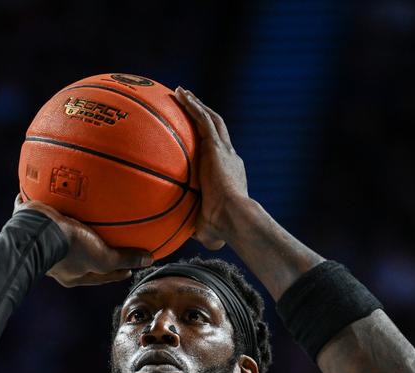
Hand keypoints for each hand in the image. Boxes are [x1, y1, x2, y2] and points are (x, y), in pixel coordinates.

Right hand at [13, 196, 152, 286]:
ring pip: (60, 233)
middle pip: (79, 254)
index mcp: (71, 274)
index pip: (98, 276)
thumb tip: (149, 260)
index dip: (115, 274)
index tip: (127, 270)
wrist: (36, 230)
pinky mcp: (30, 220)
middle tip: (106, 243)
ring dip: (71, 227)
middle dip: (91, 249)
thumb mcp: (102, 257)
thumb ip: (124, 258)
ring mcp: (41, 239)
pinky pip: (42, 208)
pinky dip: (48, 201)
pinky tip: (54, 188)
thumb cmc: (70, 248)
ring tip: (82, 216)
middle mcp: (55, 260)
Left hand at [174, 88, 248, 250]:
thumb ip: (197, 228)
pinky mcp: (217, 147)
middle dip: (203, 115)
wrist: (234, 217)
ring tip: (182, 93)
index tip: (199, 139)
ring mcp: (225, 150)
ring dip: (196, 104)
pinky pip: (203, 119)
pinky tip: (181, 94)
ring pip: (211, 119)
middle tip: (190, 105)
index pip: (220, 154)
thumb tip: (184, 238)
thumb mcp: (207, 228)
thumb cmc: (222, 228)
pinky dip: (193, 106)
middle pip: (217, 130)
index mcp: (230, 174)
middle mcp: (231, 158)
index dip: (210, 144)